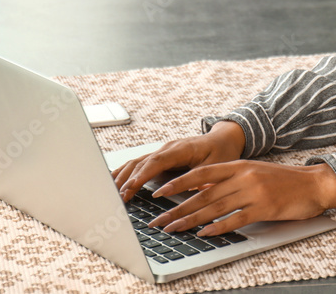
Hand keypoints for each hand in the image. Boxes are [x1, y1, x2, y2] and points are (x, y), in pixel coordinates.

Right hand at [112, 120, 245, 201]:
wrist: (223, 139)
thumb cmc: (222, 152)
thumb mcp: (218, 165)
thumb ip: (204, 178)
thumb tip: (195, 192)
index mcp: (181, 149)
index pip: (157, 161)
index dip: (143, 175)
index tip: (131, 188)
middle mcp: (168, 148)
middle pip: (142, 162)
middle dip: (128, 180)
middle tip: (117, 197)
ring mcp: (162, 152)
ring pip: (137, 162)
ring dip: (124, 177)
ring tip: (112, 193)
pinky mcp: (160, 157)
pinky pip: (139, 163)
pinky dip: (126, 172)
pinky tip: (114, 181)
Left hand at [145, 160, 335, 236]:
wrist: (314, 183)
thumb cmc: (284, 180)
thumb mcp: (253, 172)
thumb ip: (230, 179)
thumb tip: (202, 190)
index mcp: (238, 165)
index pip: (200, 173)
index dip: (178, 184)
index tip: (159, 193)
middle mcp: (242, 176)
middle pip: (202, 193)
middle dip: (177, 208)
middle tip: (159, 220)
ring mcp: (253, 192)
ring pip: (214, 207)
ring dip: (191, 220)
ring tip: (174, 229)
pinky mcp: (264, 208)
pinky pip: (236, 219)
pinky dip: (218, 227)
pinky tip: (205, 234)